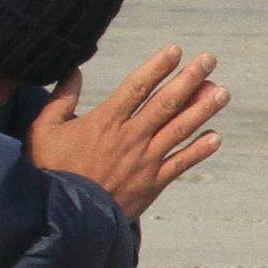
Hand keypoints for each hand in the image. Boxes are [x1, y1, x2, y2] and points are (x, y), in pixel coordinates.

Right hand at [24, 46, 227, 218]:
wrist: (62, 217)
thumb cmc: (50, 170)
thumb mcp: (45, 130)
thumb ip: (61, 99)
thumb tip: (74, 69)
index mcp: (105, 121)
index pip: (138, 86)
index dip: (158, 66)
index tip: (176, 50)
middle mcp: (130, 137)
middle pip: (166, 102)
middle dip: (190, 79)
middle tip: (209, 59)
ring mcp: (144, 161)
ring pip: (179, 129)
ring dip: (203, 109)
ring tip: (222, 92)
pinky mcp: (152, 184)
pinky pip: (181, 164)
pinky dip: (199, 151)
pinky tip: (216, 138)